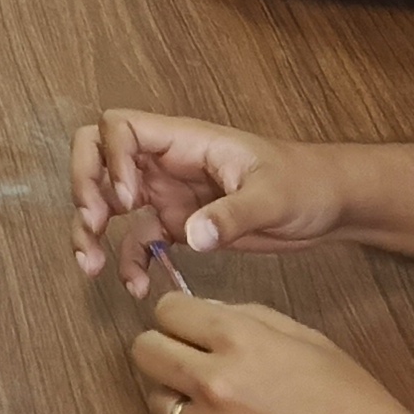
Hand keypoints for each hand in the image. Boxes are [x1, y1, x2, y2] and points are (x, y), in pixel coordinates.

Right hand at [70, 107, 341, 276]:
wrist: (328, 205)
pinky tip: (136, 286)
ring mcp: (169, 193)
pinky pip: (137, 240)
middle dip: (84, 187)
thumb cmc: (306, 183)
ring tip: (90, 265)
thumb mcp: (273, 197)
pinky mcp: (178, 224)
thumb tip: (192, 236)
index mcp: (186, 141)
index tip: (128, 199)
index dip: (110, 159)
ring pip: (109, 201)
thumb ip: (232, 215)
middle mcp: (168, 163)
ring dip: (91, 230)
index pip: (121, 127)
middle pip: (99, 155)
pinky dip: (127, 262)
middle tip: (92, 224)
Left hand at [133, 295, 413, 413]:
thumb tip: (204, 313)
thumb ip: (250, 321)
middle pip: (144, 354)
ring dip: (181, 404)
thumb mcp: (309, 342)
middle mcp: (215, 385)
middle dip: (162, 352)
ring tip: (227, 411)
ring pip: (159, 406)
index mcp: (241, 341)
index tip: (184, 328)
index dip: (174, 318)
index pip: (166, 313)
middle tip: (188, 363)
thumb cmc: (358, 407)